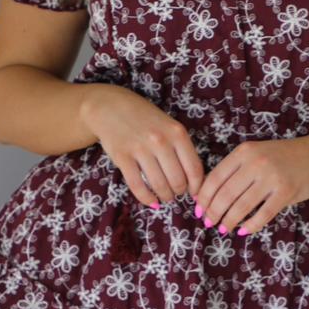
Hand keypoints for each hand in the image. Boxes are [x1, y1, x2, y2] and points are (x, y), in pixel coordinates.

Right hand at [81, 85, 204, 205]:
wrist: (111, 107)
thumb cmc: (145, 119)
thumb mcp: (169, 126)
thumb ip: (181, 148)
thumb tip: (194, 180)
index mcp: (177, 132)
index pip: (194, 168)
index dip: (197, 187)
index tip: (195, 194)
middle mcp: (160, 140)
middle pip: (177, 180)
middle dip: (179, 192)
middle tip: (176, 193)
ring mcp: (140, 149)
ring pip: (159, 185)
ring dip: (165, 196)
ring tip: (164, 196)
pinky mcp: (122, 157)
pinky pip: (138, 186)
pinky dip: (147, 199)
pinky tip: (151, 201)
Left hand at [192, 134, 308, 235]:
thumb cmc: (283, 157)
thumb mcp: (256, 154)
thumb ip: (236, 169)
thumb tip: (211, 194)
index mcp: (244, 152)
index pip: (215, 178)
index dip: (204, 197)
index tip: (199, 209)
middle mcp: (256, 163)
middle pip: (225, 194)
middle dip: (213, 212)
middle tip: (208, 223)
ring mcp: (271, 178)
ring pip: (241, 206)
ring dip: (229, 221)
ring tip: (223, 229)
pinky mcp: (285, 192)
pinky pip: (263, 214)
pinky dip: (250, 225)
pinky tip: (243, 230)